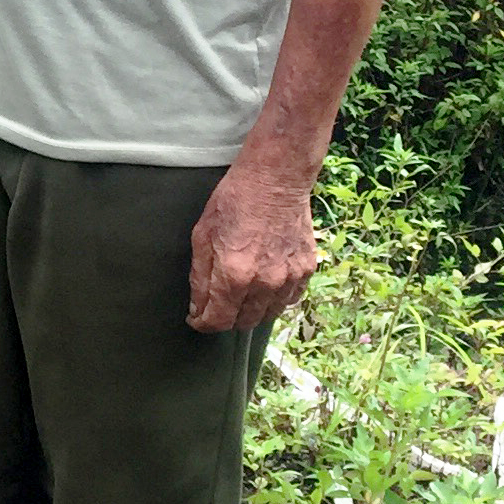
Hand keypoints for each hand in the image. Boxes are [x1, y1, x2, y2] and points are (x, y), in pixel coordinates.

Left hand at [186, 160, 319, 333]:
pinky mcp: (306, 269)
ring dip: (251, 313)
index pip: (218, 321)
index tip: (196, 318)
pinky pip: (289, 299)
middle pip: (244, 323)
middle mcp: (265, 283)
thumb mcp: (202, 236)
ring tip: (239, 299)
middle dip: (225, 319)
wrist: (275, 180)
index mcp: (234, 275)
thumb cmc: (234, 201)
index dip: (203, 323)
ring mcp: (289, 278)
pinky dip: (275, 300)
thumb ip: (200, 277)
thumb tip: (198, 307)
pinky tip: (264, 288)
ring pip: (268, 315)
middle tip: (216, 307)